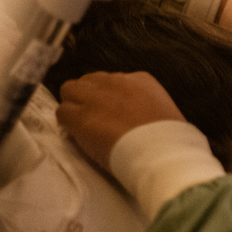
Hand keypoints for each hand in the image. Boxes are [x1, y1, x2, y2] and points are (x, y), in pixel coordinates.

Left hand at [56, 71, 185, 168]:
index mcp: (140, 80)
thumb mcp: (166, 112)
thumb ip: (148, 106)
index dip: (108, 97)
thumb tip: (142, 117)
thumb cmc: (170, 139)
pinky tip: (77, 135)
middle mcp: (116, 82)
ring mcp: (96, 98)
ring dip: (74, 106)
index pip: (112, 80)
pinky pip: (62, 112)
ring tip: (83, 125)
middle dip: (88, 97)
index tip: (112, 112)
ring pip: (70, 91)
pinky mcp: (80, 117)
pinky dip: (67, 123)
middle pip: (89, 81)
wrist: (161, 151)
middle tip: (94, 118)